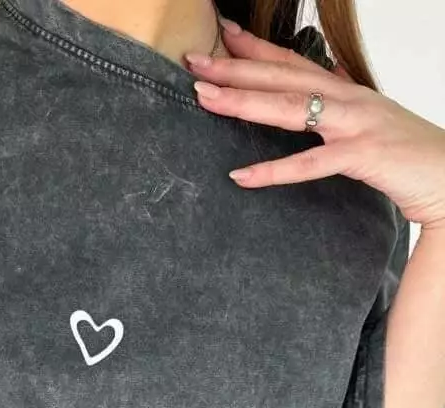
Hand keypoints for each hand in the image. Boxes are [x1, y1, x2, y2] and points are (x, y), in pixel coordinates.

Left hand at [183, 19, 444, 228]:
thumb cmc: (409, 157)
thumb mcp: (369, 127)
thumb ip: (341, 114)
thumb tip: (319, 101)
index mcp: (348, 92)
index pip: (295, 63)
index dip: (257, 48)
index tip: (223, 35)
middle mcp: (349, 99)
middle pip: (283, 77)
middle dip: (235, 67)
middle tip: (193, 62)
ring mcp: (356, 124)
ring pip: (290, 108)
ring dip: (244, 100)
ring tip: (204, 98)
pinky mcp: (363, 155)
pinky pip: (310, 164)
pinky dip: (273, 171)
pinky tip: (241, 177)